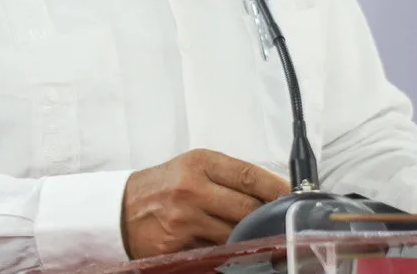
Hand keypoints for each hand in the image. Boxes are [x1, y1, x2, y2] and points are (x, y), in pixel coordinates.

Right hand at [121, 149, 289, 257]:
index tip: (295, 197)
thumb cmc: (163, 185)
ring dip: (249, 236)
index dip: (277, 189)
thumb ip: (228, 176)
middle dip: (267, 216)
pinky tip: (231, 247)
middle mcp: (192, 190)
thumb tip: (271, 191)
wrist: (122, 208)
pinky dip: (226, 251)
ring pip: (235, 234)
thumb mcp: (193, 167)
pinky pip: (214, 252)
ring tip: (258, 234)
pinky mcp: (176, 247)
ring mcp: (184, 221)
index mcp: (199, 164)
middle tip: (282, 220)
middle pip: (247, 208)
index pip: (249, 176)